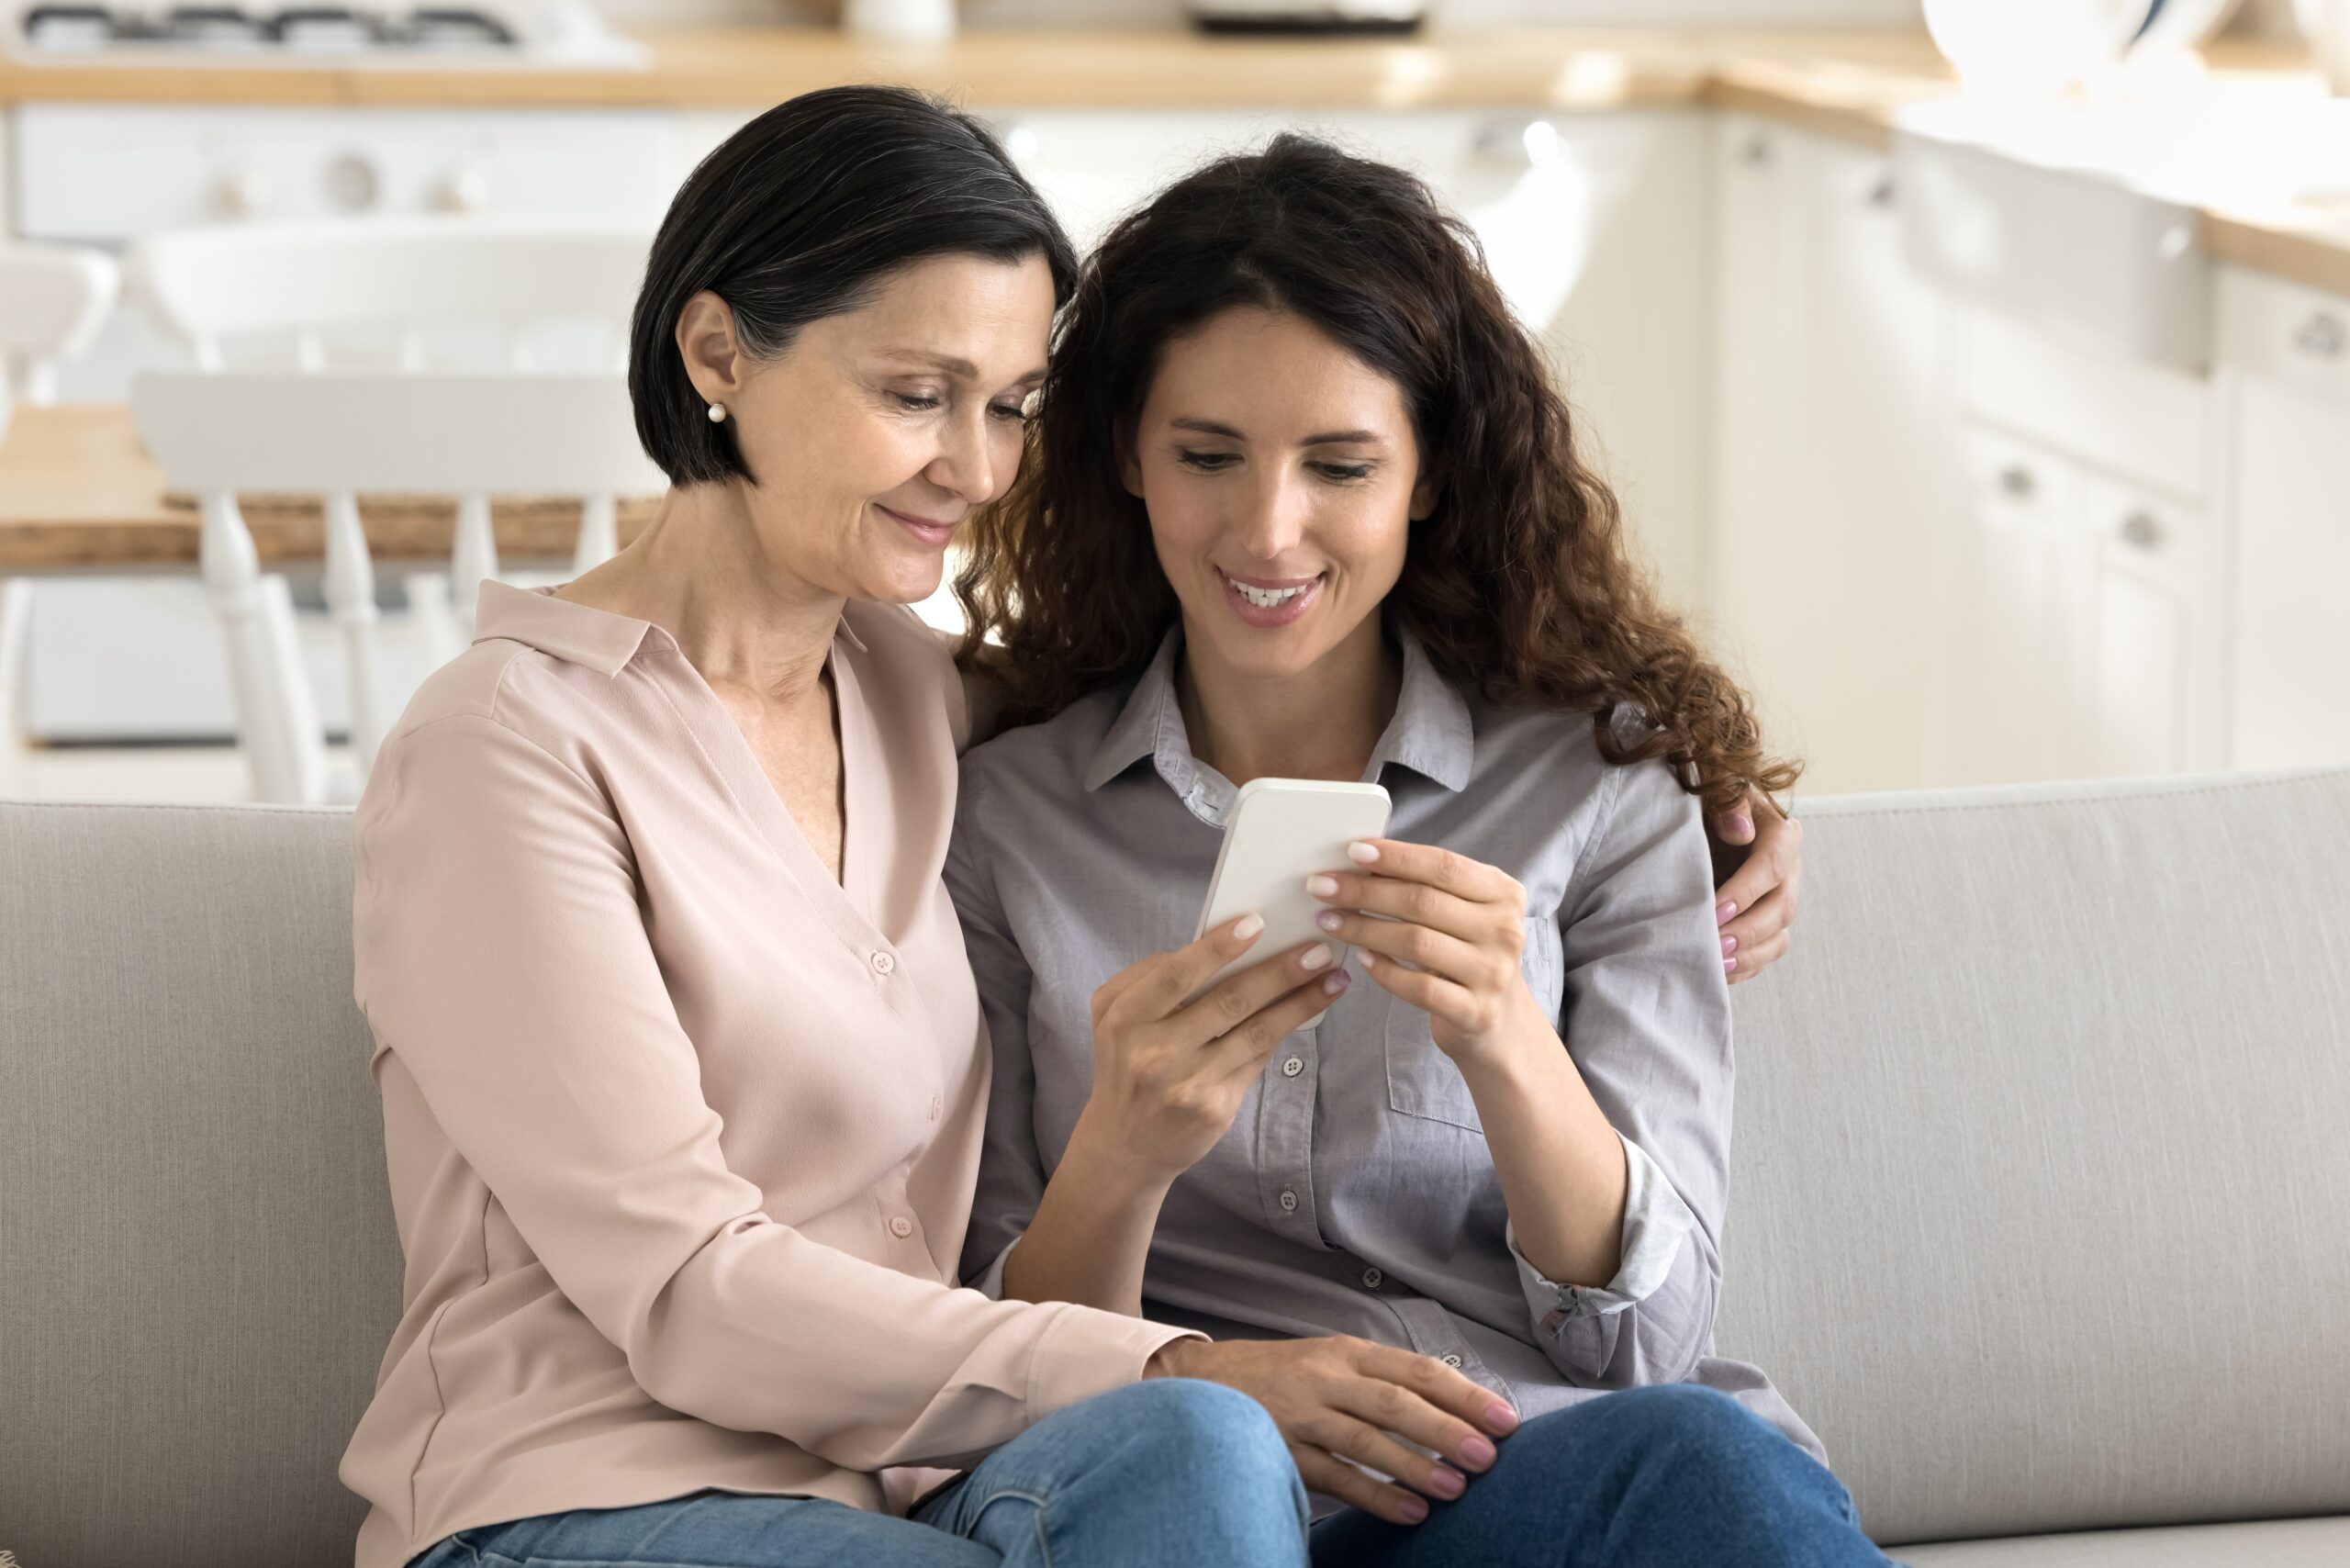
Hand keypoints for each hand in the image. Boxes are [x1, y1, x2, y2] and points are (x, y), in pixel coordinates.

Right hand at [1077, 914, 1350, 1185]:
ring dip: (1299, 1001)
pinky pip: (1256, 1058)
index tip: (1258, 923)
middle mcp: (1152, 1052)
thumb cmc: (1127, 1064)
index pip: (1177, 974)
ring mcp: (1185, 1083)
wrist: (1124, 1145)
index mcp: (1124, 1018)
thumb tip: (1219, 946)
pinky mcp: (1213, 1107)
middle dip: (1279, 971)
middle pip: (1228, 1001)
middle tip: (1317, 949)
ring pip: (1254, 1031)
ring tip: (1332, 978)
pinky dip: (1285, 1028)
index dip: (1218, 948)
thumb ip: (1154, 980)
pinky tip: (1309, 1008)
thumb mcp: (1117, 1018)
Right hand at [1144, 1335, 1519, 1525]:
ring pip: (1366, 1440)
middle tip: (1489, 1457)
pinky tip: (1408, 1512)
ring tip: (1457, 1489)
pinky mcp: (1280, 1450)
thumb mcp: (1331, 1360)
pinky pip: (1334, 1476)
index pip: (1416, 1370)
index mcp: (1347, 1351)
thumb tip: (1454, 1409)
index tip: (1504, 1419)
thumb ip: (1383, 1380)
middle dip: (1447, 1430)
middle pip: (1395, 1402)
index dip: (1463, 1394)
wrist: (1199, 1381)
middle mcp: (1325, 1377)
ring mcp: (1301, 1414)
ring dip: (1415, 1466)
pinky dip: (1374, 1495)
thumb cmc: (1282, 1375)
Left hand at [1304, 839, 1541, 1067]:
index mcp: (1503, 893)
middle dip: (1365, 891)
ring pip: (1416, 942)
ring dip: (1364, 928)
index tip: (1353, 851)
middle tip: (1322, 886)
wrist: (1501, 1022)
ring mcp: (1493, 973)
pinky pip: (1418, 986)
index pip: (1444, 866)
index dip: (1397, 857)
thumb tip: (1362, 859)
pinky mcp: (1476, 1012)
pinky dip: (1384, 970)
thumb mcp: (1462, 914)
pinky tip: (1362, 959)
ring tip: (1329, 921)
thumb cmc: (1467, 955)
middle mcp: (1504, 930)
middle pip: (1424, 902)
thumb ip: (1426, 887)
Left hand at [1706, 785, 1802, 984]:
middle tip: (1716, 943)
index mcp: (1780, 833)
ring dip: (1749, 954)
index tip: (1715, 910)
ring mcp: (1778, 900)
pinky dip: (1745, 966)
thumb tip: (1742, 833)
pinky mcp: (1766, 924)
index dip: (1746, 891)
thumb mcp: (1712, 790)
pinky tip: (1719, 972)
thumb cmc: (1702, 803)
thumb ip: (1728, 803)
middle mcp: (1787, 870)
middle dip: (1749, 929)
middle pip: (1782, 907)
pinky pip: (1765, 953)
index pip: (1772, 865)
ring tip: (1717, 964)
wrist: (1694, 825)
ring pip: (1778, 936)